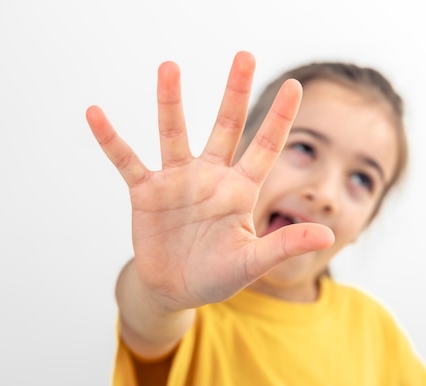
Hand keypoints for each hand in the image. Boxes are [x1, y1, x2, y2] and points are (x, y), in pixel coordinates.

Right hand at [86, 51, 333, 310]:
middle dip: (235, 92)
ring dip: (171, 102)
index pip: (266, 147)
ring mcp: (177, 181)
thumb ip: (285, 245)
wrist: (175, 289)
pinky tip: (96, 115)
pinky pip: (127, 160)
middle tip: (244, 56)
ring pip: (174, 133)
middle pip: (225, 126)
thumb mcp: (252, 262)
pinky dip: (111, 140)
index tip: (295, 85)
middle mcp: (210, 176)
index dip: (280, 117)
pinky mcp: (146, 193)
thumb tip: (329, 236)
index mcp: (240, 190)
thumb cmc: (218, 275)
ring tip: (169, 68)